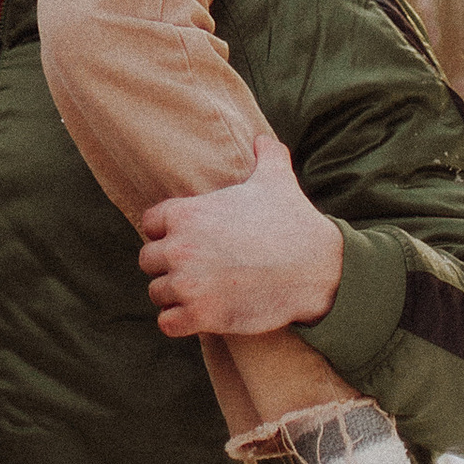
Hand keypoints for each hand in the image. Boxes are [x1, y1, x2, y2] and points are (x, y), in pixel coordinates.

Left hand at [138, 133, 345, 339]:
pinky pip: (167, 324)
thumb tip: (263, 139)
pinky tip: (198, 315)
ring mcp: (188, 284)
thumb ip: (265, 155)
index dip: (166, 232)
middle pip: (147, 260)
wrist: (316, 268)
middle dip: (167, 265)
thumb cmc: (293, 222)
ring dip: (173, 294)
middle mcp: (179, 248)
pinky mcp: (201, 316)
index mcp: (185, 213)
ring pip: (157, 292)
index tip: (187, 239)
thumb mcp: (276, 179)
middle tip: (194, 269)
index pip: (150, 224)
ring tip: (198, 292)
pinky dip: (179, 321)